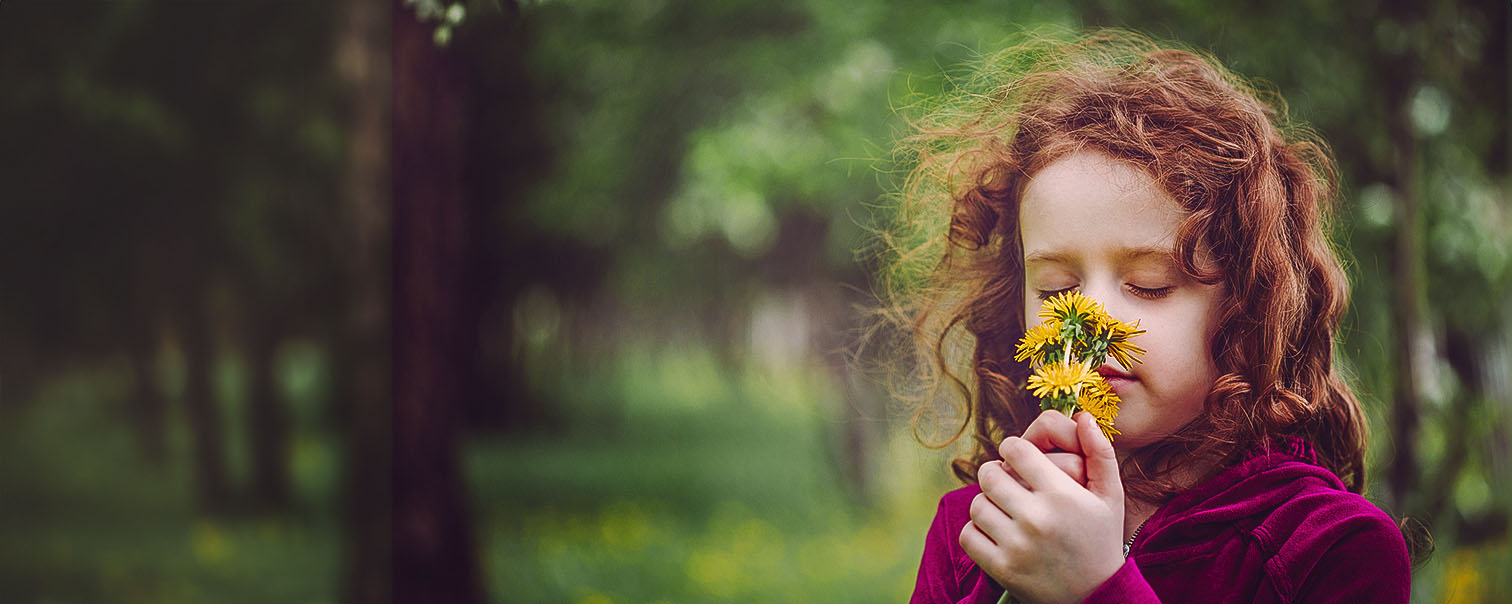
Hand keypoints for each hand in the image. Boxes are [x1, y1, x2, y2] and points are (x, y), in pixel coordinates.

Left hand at [960, 412, 1124, 603]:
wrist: (1097, 597)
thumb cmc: (1101, 540)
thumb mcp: (1110, 496)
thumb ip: (1100, 453)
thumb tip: (1083, 416)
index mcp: (1063, 495)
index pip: (1015, 449)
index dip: (1012, 449)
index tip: (1018, 459)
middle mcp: (1038, 518)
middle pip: (989, 474)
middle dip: (995, 473)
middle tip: (1007, 482)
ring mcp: (1018, 545)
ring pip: (977, 504)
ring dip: (987, 503)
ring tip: (1004, 509)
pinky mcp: (1002, 568)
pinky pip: (969, 534)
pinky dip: (978, 531)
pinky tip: (997, 532)